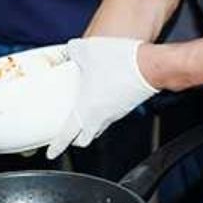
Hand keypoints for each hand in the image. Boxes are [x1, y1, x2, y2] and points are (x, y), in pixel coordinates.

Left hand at [46, 37, 157, 158]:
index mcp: (87, 109)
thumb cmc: (121, 63)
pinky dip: (101, 112)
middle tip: (67, 133)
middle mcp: (101, 116)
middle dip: (75, 139)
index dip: (57, 145)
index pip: (68, 135)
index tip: (51, 152)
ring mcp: (115, 113)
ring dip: (89, 124)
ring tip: (81, 111)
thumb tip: (69, 50)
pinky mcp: (126, 106)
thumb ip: (73, 50)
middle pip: (85, 138)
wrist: (151, 65)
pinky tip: (99, 96)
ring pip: (99, 126)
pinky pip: (110, 115)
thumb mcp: (87, 50)